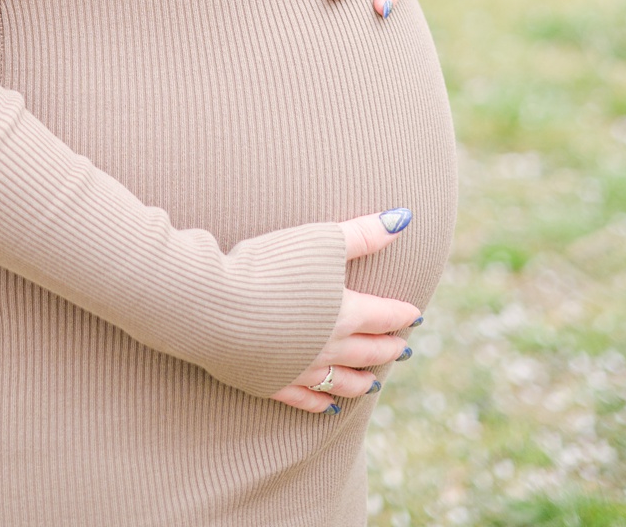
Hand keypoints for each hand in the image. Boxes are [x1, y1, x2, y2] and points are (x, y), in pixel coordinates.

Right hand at [270, 208, 420, 412]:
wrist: (212, 302)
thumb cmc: (265, 265)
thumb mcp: (318, 240)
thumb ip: (361, 233)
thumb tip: (402, 219)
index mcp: (345, 313)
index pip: (385, 316)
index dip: (402, 314)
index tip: (414, 316)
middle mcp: (329, 347)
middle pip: (369, 351)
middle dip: (388, 348)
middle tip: (401, 349)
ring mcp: (300, 368)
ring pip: (342, 381)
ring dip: (362, 382)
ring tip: (374, 384)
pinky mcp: (269, 381)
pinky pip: (304, 399)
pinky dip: (320, 403)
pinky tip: (328, 405)